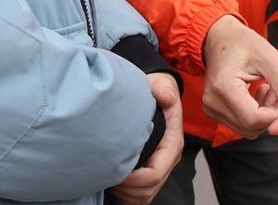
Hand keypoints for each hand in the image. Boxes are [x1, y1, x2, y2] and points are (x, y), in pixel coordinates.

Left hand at [108, 72, 182, 204]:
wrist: (158, 93)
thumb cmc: (157, 91)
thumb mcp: (161, 85)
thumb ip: (163, 89)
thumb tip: (165, 97)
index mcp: (172, 142)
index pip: (155, 173)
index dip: (134, 180)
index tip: (114, 171)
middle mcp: (168, 158)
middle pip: (149, 190)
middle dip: (126, 189)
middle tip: (105, 176)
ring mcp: (161, 166)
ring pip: (144, 196)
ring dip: (125, 193)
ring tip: (108, 178)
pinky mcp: (151, 171)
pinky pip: (141, 195)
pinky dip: (126, 194)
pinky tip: (113, 180)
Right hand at [202, 15, 277, 137]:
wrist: (219, 38)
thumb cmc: (241, 42)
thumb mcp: (268, 56)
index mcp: (224, 88)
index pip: (253, 118)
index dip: (277, 116)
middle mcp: (213, 103)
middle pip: (251, 127)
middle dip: (273, 115)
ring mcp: (212, 109)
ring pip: (248, 128)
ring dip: (266, 115)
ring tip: (272, 90)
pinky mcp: (215, 111)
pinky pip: (241, 122)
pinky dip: (257, 113)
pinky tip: (262, 94)